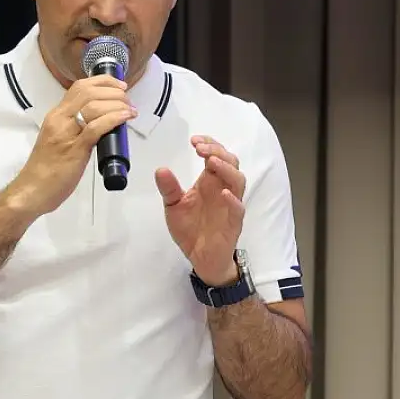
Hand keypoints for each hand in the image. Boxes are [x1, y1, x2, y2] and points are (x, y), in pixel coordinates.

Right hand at [4, 75, 137, 217]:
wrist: (32, 190)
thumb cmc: (46, 169)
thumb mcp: (59, 139)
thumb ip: (74, 127)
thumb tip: (99, 121)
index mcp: (56, 116)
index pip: (79, 87)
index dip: (102, 81)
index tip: (119, 86)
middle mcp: (60, 120)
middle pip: (88, 91)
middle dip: (113, 90)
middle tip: (127, 99)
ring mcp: (66, 133)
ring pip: (93, 105)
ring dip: (117, 103)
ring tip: (129, 109)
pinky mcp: (75, 150)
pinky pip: (96, 127)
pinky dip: (114, 118)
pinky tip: (125, 117)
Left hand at [156, 136, 246, 285]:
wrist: (200, 257)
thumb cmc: (191, 229)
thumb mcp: (173, 206)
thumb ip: (169, 188)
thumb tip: (161, 169)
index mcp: (210, 182)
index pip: (216, 156)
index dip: (209, 145)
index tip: (194, 141)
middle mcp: (223, 189)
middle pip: (230, 162)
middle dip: (217, 151)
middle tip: (199, 148)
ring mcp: (230, 205)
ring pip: (238, 180)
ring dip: (226, 169)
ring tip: (211, 162)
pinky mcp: (233, 223)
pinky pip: (238, 209)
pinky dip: (233, 200)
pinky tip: (224, 193)